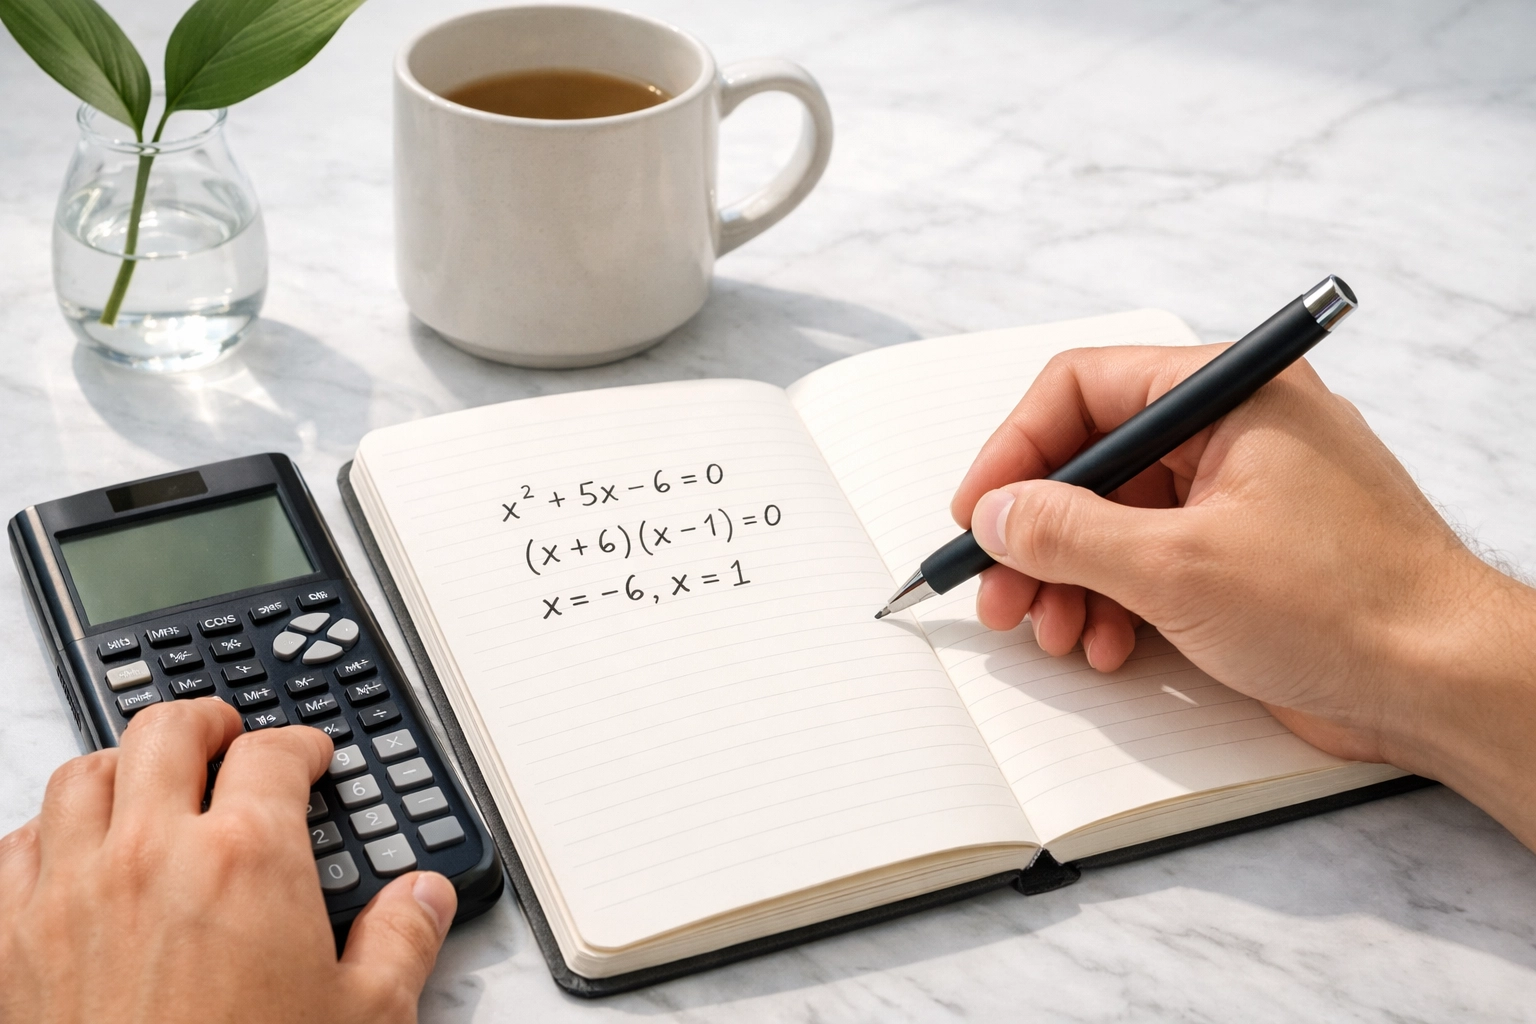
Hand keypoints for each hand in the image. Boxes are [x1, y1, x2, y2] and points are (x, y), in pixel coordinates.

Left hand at [0, 699, 457, 1022]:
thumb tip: (423, 897)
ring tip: (151, 775)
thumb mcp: (365, 1019)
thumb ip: (402, 941)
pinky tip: (73, 849)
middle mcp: (151, 856)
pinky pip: (15, 847)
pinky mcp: (8, 943)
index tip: (309, 758)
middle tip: (229, 735)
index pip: (273, 753)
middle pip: (167, 732)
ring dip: (123, 763)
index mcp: (247, 860)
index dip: (300, 745)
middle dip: (207, 722)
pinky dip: (46, 831)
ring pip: (82, 775)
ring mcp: (68, 894)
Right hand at [951, 344, 1535, 848]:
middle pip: (1090, 463)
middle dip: (1036, 535)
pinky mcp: (1238, 556)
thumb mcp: (1181, 567)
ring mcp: (1234, 497)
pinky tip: (1105, 644)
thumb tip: (998, 515)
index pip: (1083, 391)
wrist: (1443, 683)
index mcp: (1227, 395)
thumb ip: (1070, 534)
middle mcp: (1229, 434)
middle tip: (1000, 592)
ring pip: (1111, 521)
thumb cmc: (1351, 604)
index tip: (978, 514)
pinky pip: (1147, 563)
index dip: (1015, 452)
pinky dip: (1112, 603)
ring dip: (1068, 580)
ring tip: (1053, 632)